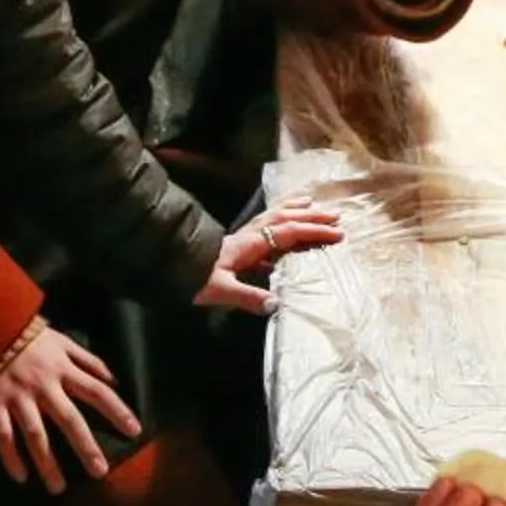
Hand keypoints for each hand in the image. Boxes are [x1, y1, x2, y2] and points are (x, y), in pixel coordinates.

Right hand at [0, 321, 140, 493]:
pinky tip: (21, 478)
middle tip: (100, 472)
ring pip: (36, 435)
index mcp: (64, 371)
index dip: (118, 411)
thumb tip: (115, 380)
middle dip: (86, 447)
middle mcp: (45, 387)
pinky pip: (3, 436)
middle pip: (70, 420)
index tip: (135, 431)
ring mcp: (19, 398)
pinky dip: (11, 457)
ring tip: (58, 488)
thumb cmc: (31, 337)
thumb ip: (89, 361)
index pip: (98, 392)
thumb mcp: (64, 342)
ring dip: (47, 463)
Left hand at [193, 194, 347, 313]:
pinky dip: (278, 222)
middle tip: (336, 215)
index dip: (314, 231)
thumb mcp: (220, 291)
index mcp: (250, 244)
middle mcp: (249, 235)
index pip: (288, 232)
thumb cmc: (193, 279)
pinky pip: (263, 227)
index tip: (338, 233)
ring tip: (310, 202)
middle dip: (311, 215)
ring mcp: (242, 237)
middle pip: (284, 218)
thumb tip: (276, 304)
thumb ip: (247, 296)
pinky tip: (281, 231)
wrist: (168, 268)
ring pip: (273, 217)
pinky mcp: (236, 244)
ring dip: (294, 209)